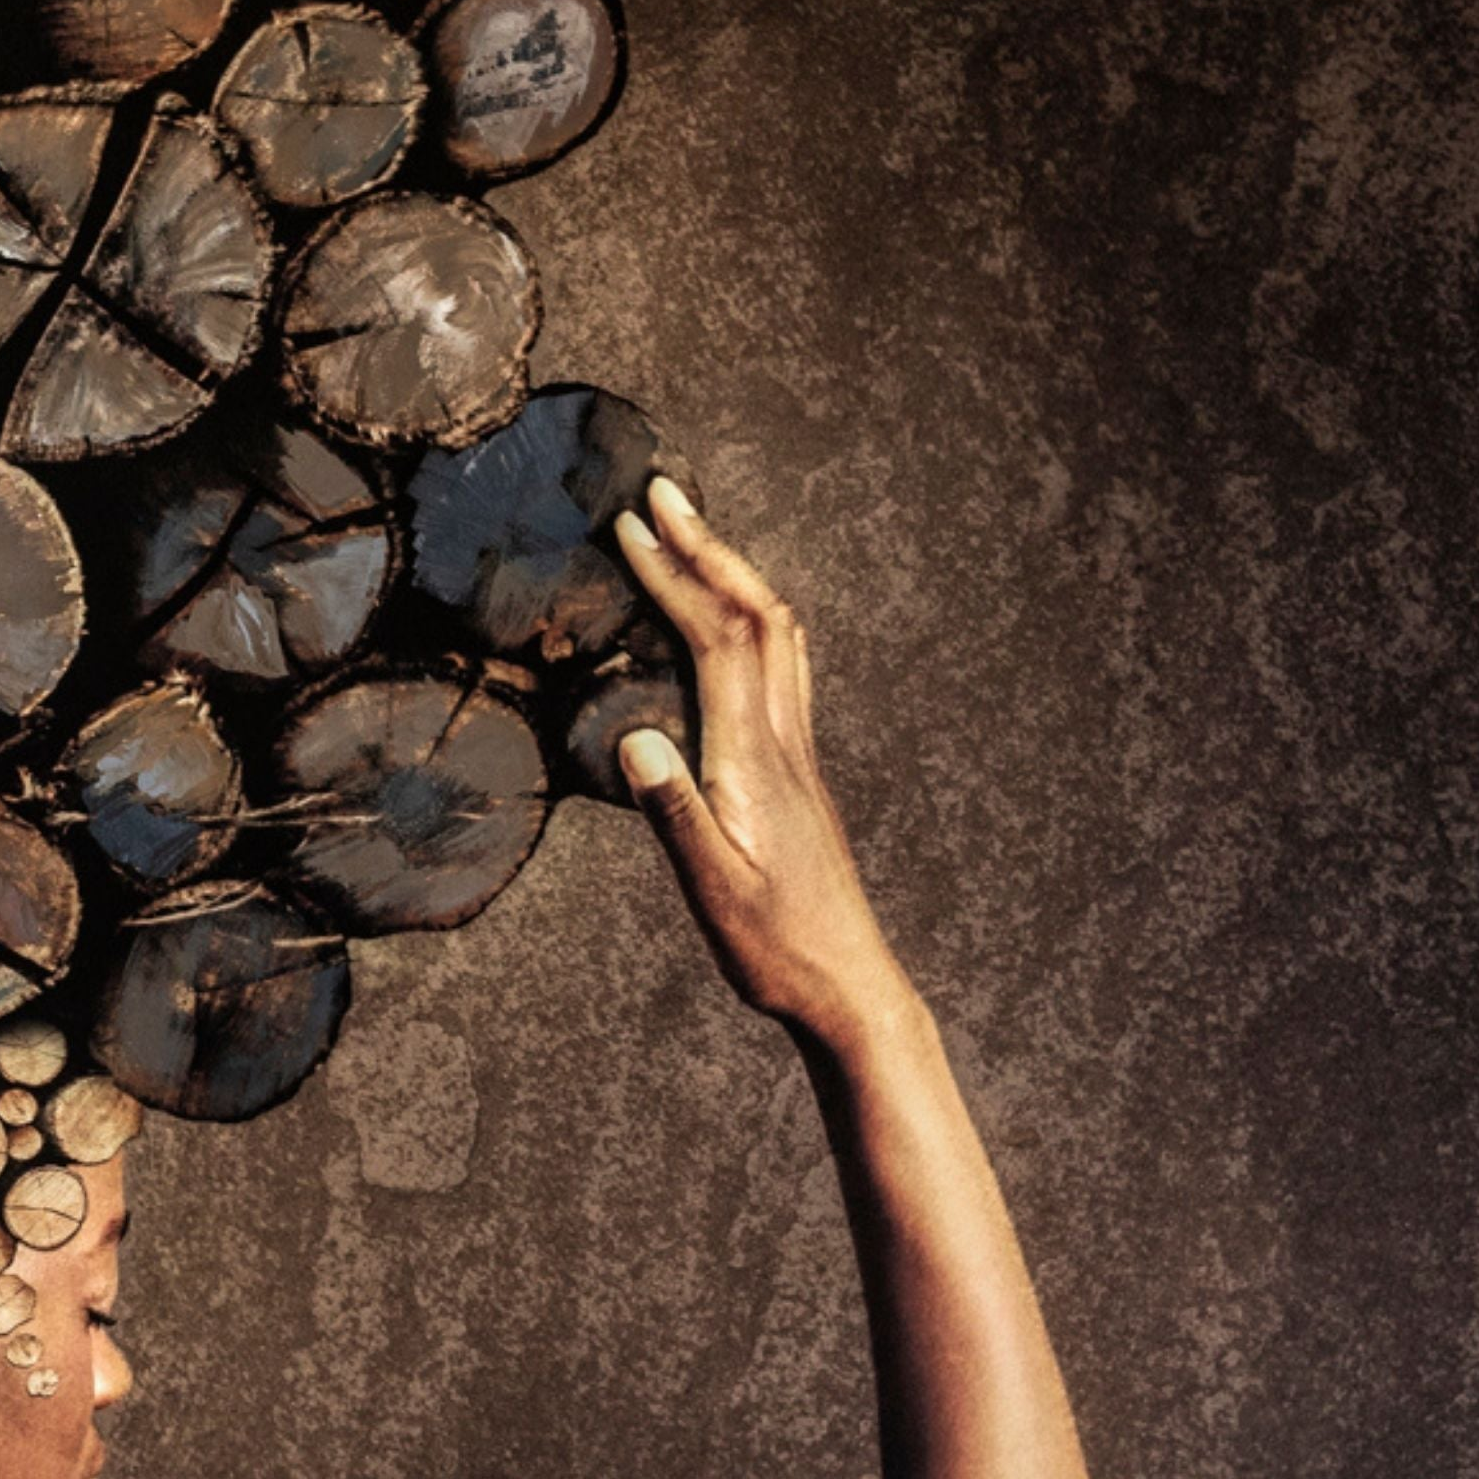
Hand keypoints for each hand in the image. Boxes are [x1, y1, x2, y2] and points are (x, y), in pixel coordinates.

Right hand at [609, 476, 910, 1038]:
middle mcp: (785, 740)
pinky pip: (782, 667)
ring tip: (694, 536)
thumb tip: (635, 737)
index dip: (676, 575)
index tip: (631, 527)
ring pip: (779, 635)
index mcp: (754, 758)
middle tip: (662, 495)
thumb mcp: (711, 888)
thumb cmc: (773, 946)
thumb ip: (672, 812)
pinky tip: (731, 625)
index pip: (716, 641)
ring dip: (735, 573)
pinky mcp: (799, 771)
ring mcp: (798, 753)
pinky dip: (752, 618)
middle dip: (709, 547)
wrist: (847, 983)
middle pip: (758, 615)